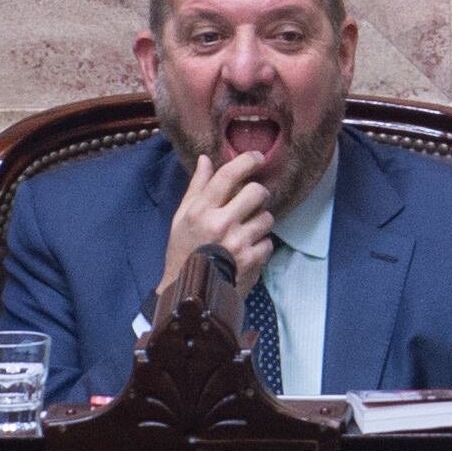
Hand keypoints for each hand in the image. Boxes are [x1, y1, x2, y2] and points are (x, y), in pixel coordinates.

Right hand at [162, 149, 276, 292]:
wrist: (189, 293)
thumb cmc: (184, 251)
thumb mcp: (182, 218)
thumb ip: (197, 187)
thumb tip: (206, 159)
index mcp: (201, 211)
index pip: (228, 176)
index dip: (246, 161)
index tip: (257, 157)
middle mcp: (221, 224)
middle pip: (256, 192)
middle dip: (258, 194)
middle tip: (253, 200)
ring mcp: (238, 243)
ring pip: (267, 217)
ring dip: (260, 221)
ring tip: (247, 231)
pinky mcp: (252, 261)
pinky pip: (269, 241)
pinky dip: (261, 244)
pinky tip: (247, 250)